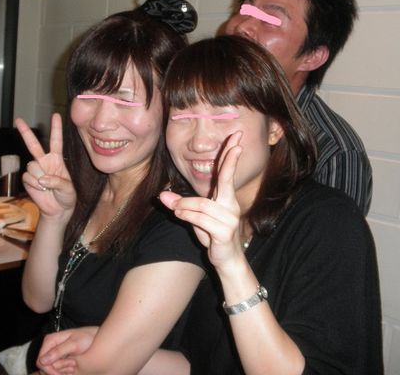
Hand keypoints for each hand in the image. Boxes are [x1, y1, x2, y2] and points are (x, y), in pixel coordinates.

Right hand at [16, 114, 75, 218]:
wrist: (58, 211)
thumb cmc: (67, 197)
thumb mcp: (68, 189)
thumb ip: (58, 182)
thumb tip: (42, 180)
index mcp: (56, 159)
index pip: (56, 141)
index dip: (56, 128)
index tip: (55, 115)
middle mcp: (44, 162)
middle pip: (33, 144)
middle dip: (25, 132)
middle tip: (17, 119)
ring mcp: (35, 170)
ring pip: (32, 166)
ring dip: (40, 178)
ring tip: (47, 187)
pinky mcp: (27, 180)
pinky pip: (28, 178)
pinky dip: (34, 185)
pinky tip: (41, 190)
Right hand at [36, 327, 98, 374]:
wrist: (95, 338)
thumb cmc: (86, 338)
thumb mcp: (74, 344)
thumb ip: (58, 351)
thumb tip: (42, 360)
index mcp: (50, 340)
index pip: (40, 361)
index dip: (49, 370)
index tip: (60, 374)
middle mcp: (49, 347)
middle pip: (44, 367)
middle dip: (58, 370)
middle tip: (73, 365)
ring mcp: (53, 353)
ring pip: (50, 369)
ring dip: (62, 370)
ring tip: (74, 364)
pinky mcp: (59, 358)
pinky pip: (56, 369)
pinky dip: (64, 371)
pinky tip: (73, 366)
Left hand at [159, 132, 245, 268]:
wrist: (227, 261)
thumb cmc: (213, 235)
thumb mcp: (194, 218)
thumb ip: (181, 205)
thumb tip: (162, 196)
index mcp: (225, 198)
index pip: (226, 172)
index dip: (230, 155)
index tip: (236, 138)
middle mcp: (230, 205)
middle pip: (227, 178)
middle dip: (231, 160)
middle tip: (237, 143)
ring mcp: (229, 218)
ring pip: (201, 204)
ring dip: (184, 206)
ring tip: (176, 209)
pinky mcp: (224, 232)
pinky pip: (200, 218)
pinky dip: (187, 215)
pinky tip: (180, 215)